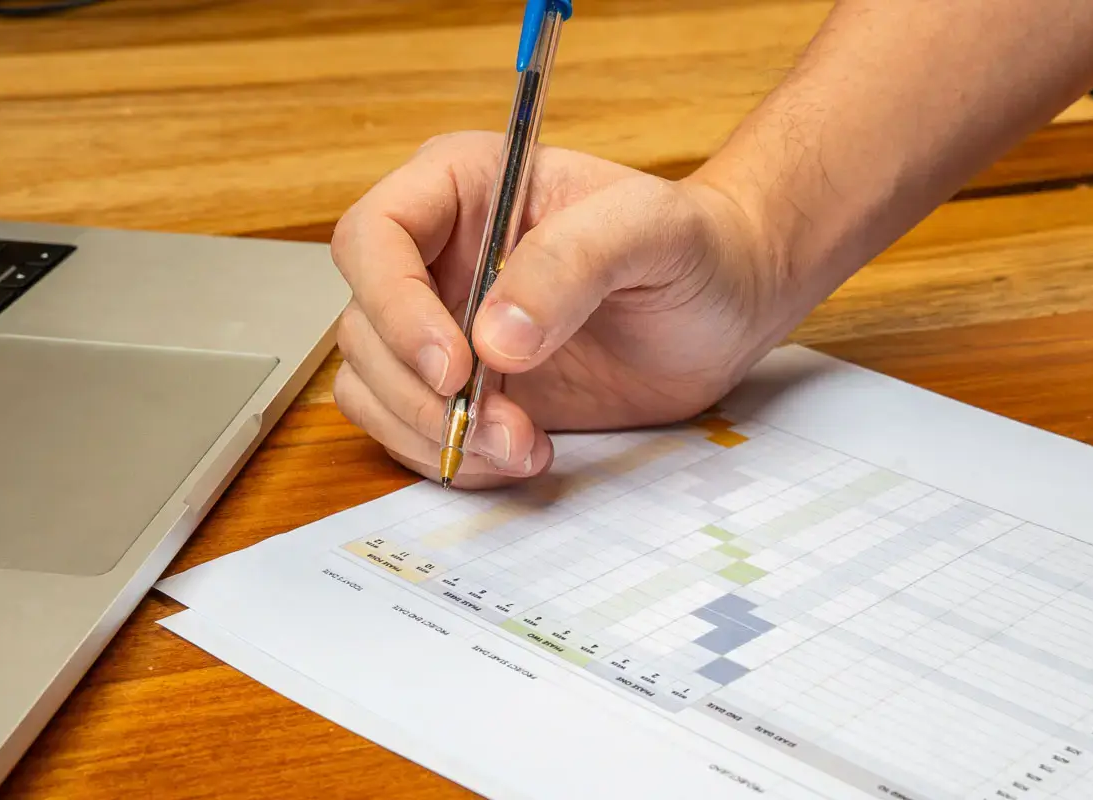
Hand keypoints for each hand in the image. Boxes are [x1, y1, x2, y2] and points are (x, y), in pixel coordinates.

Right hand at [330, 131, 790, 488]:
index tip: (456, 365)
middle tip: (507, 427)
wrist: (727, 307)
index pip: (372, 237)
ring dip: (435, 435)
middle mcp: (434, 255)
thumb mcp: (653, 231)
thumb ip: (575, 262)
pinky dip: (453, 458)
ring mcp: (442, 325)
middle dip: (423, 394)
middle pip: (364, 327)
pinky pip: (410, 430)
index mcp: (461, 187)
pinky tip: (524, 453)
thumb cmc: (696, 246)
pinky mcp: (464, 388)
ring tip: (525, 447)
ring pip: (373, 387)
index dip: (394, 306)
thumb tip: (493, 338)